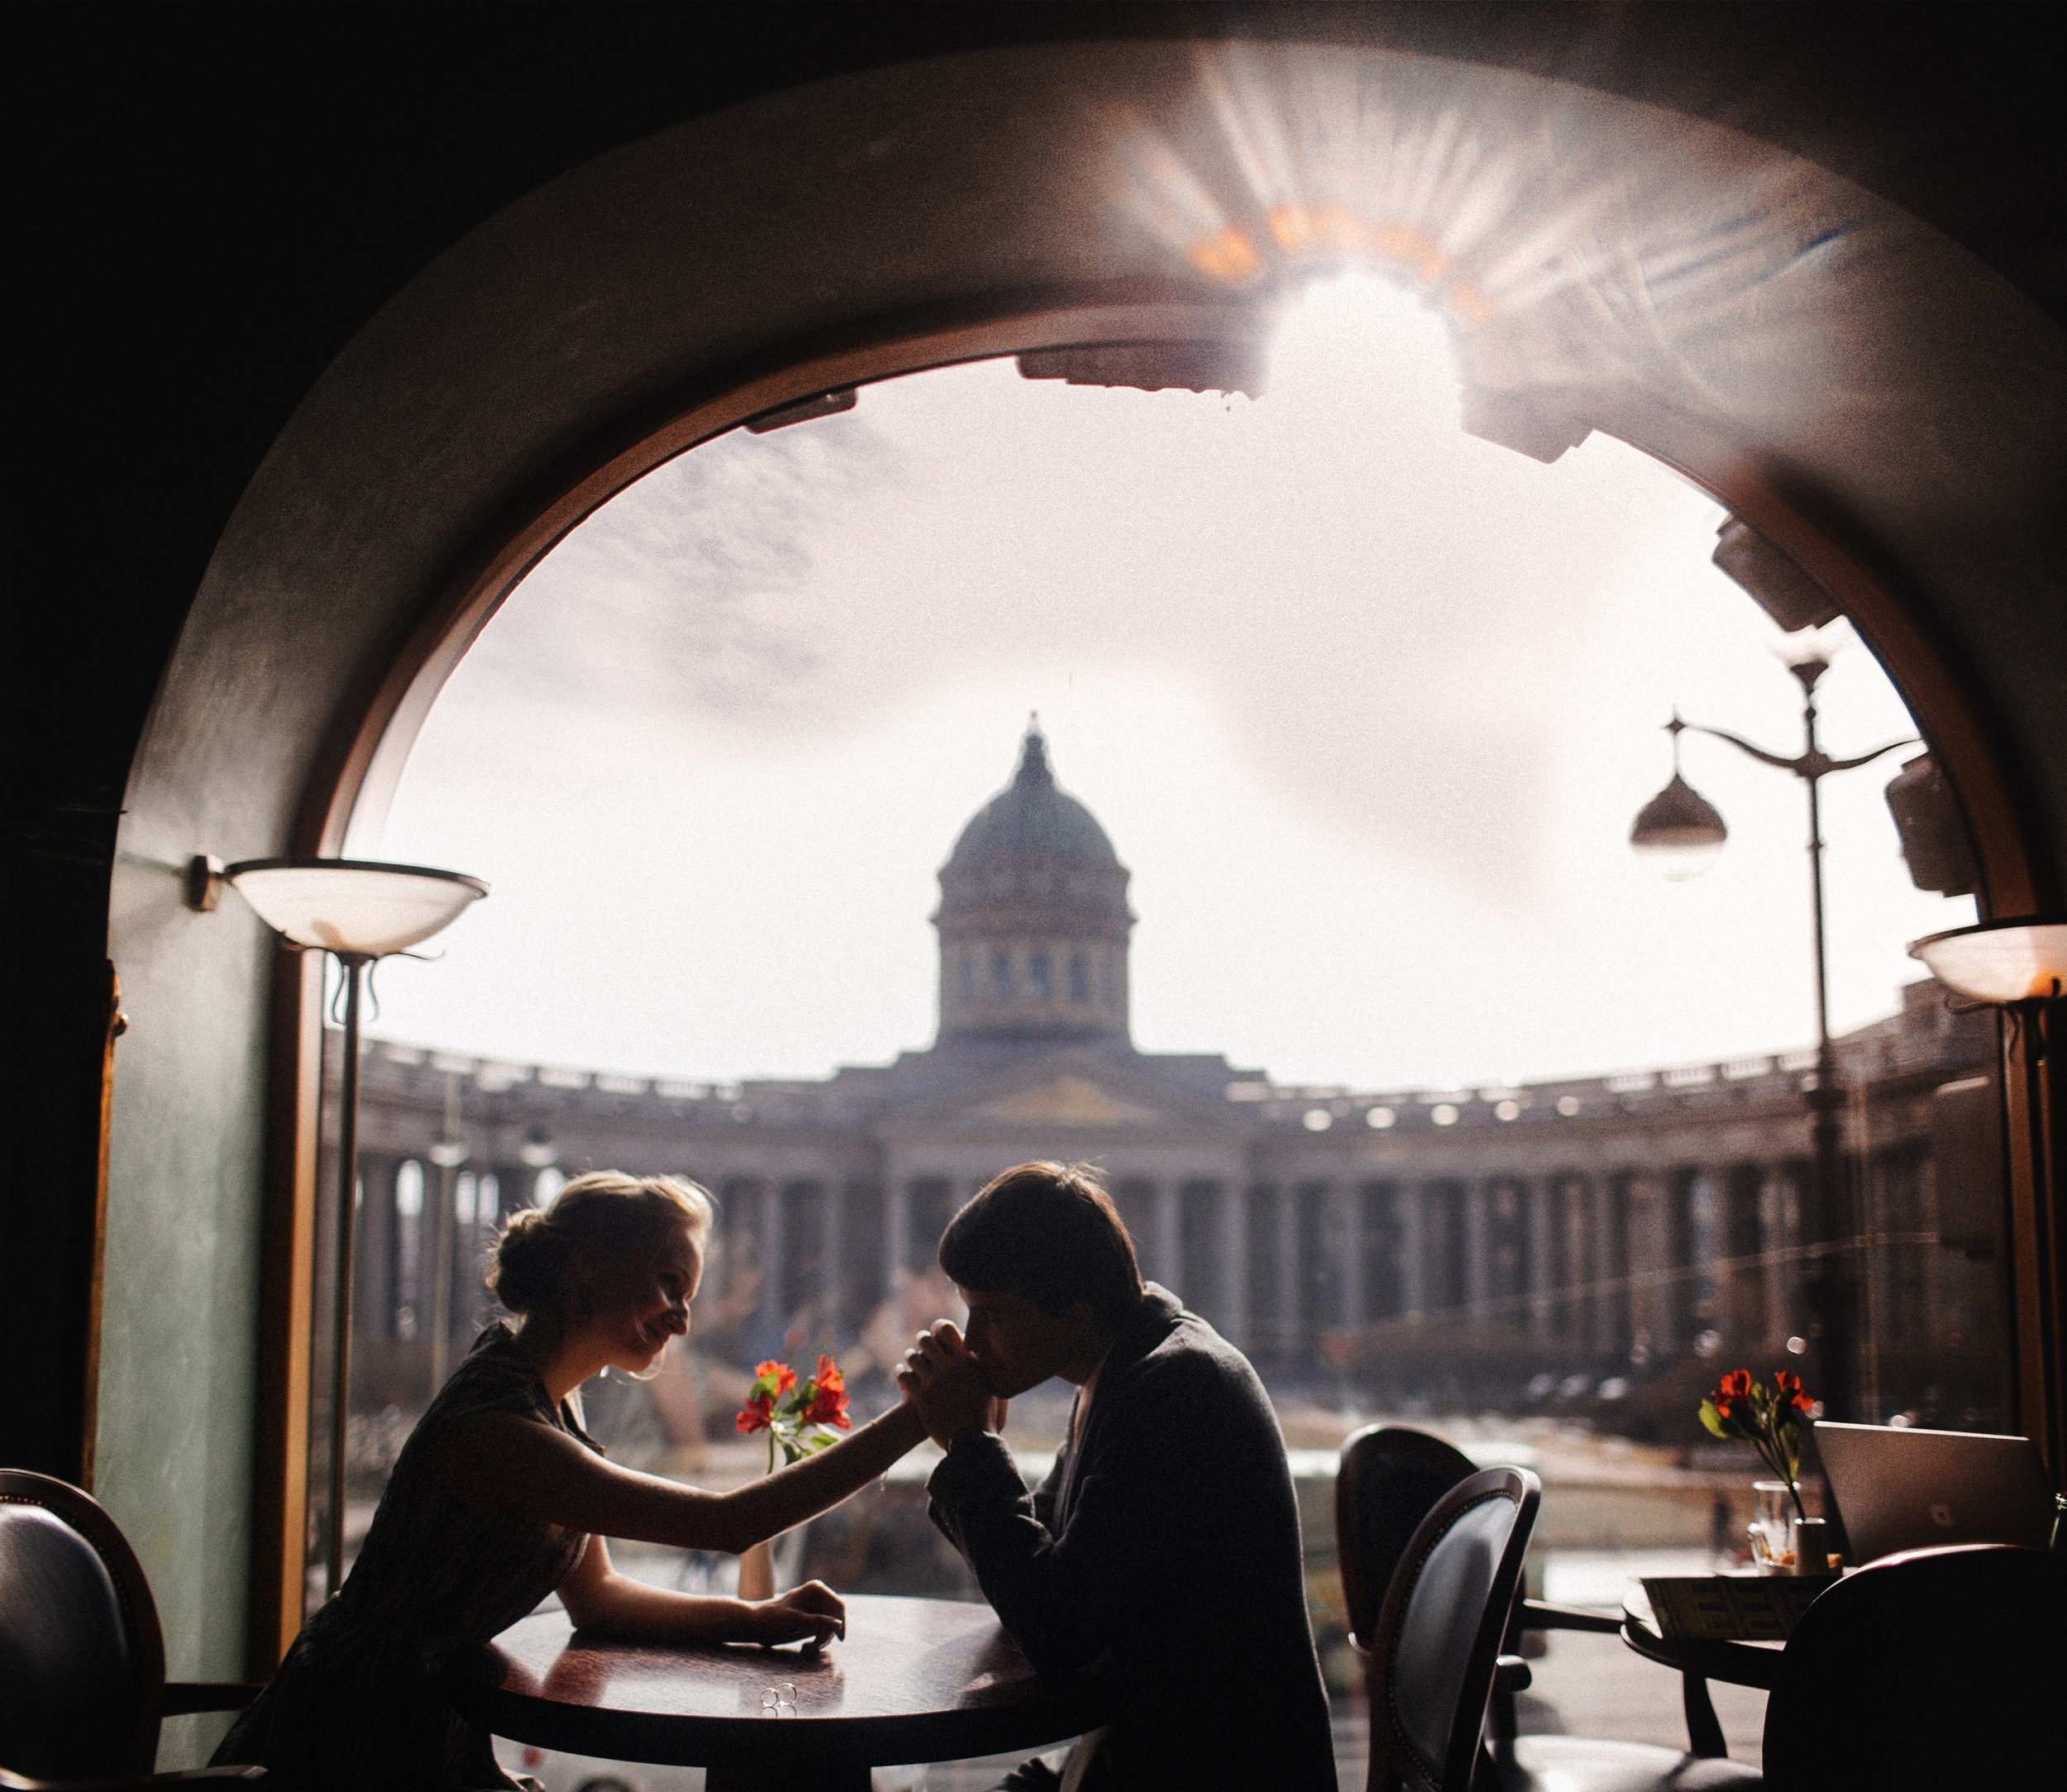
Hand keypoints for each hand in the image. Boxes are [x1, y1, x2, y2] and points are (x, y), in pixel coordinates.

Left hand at [740, 1578, 844, 1647]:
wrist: (755, 1624)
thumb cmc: (772, 1620)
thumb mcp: (795, 1621)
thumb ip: (817, 1622)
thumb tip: (838, 1624)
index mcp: (816, 1590)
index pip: (838, 1606)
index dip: (841, 1623)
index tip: (839, 1640)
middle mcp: (818, 1596)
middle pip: (835, 1617)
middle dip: (828, 1634)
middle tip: (815, 1647)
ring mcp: (815, 1607)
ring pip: (830, 1626)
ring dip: (823, 1639)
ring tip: (808, 1649)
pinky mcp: (811, 1618)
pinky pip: (823, 1630)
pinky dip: (818, 1640)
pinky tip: (806, 1647)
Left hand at [895, 1322, 1006, 1447]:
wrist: (972, 1442)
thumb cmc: (984, 1415)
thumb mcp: (990, 1385)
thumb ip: (982, 1366)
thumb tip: (979, 1353)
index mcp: (967, 1360)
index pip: (947, 1329)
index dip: (939, 1327)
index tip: (936, 1331)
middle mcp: (950, 1367)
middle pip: (926, 1340)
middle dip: (922, 1341)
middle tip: (921, 1344)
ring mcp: (934, 1381)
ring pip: (912, 1357)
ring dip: (910, 1356)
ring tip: (910, 1358)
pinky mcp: (920, 1397)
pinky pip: (903, 1375)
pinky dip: (900, 1373)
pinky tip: (901, 1375)